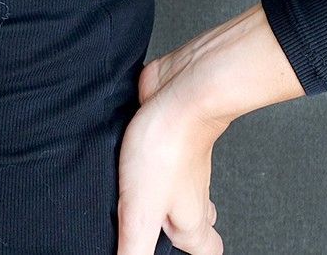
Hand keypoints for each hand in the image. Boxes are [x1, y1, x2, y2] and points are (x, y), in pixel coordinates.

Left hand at [115, 50, 231, 254]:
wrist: (182, 88)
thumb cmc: (169, 146)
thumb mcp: (141, 212)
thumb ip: (135, 250)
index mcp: (191, 220)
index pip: (204, 251)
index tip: (166, 252)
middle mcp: (190, 193)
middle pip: (193, 220)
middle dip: (173, 229)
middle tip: (148, 232)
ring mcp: (177, 163)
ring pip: (177, 187)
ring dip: (158, 195)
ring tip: (130, 200)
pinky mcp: (160, 135)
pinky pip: (156, 155)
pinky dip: (144, 161)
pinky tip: (122, 159)